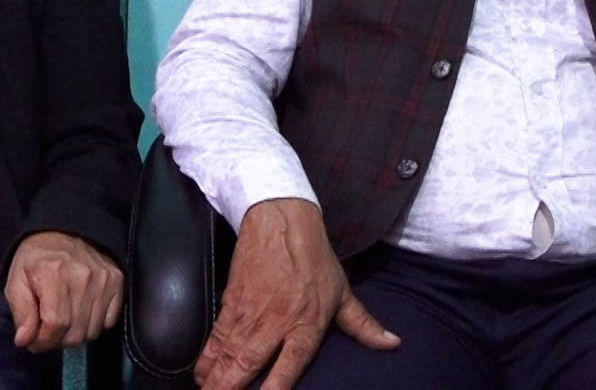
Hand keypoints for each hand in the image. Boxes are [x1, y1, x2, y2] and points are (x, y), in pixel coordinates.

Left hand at [3, 230, 124, 351]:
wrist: (65, 230)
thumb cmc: (36, 258)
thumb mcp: (16, 281)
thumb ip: (21, 312)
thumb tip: (25, 340)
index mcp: (54, 274)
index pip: (55, 324)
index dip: (42, 341)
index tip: (33, 341)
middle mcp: (83, 276)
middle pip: (75, 332)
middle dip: (56, 341)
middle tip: (46, 333)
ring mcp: (104, 279)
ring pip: (92, 331)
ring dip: (75, 335)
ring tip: (63, 323)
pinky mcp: (117, 281)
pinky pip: (109, 321)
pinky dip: (94, 324)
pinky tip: (81, 314)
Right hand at [195, 197, 397, 389]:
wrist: (281, 222)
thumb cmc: (315, 259)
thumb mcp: (342, 293)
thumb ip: (363, 325)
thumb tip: (393, 344)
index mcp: (306, 323)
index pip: (291, 364)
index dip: (277, 386)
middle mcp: (275, 323)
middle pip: (248, 365)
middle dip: (231, 389)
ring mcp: (250, 315)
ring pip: (227, 355)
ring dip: (215, 379)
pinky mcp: (230, 304)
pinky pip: (215, 339)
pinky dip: (206, 359)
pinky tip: (202, 375)